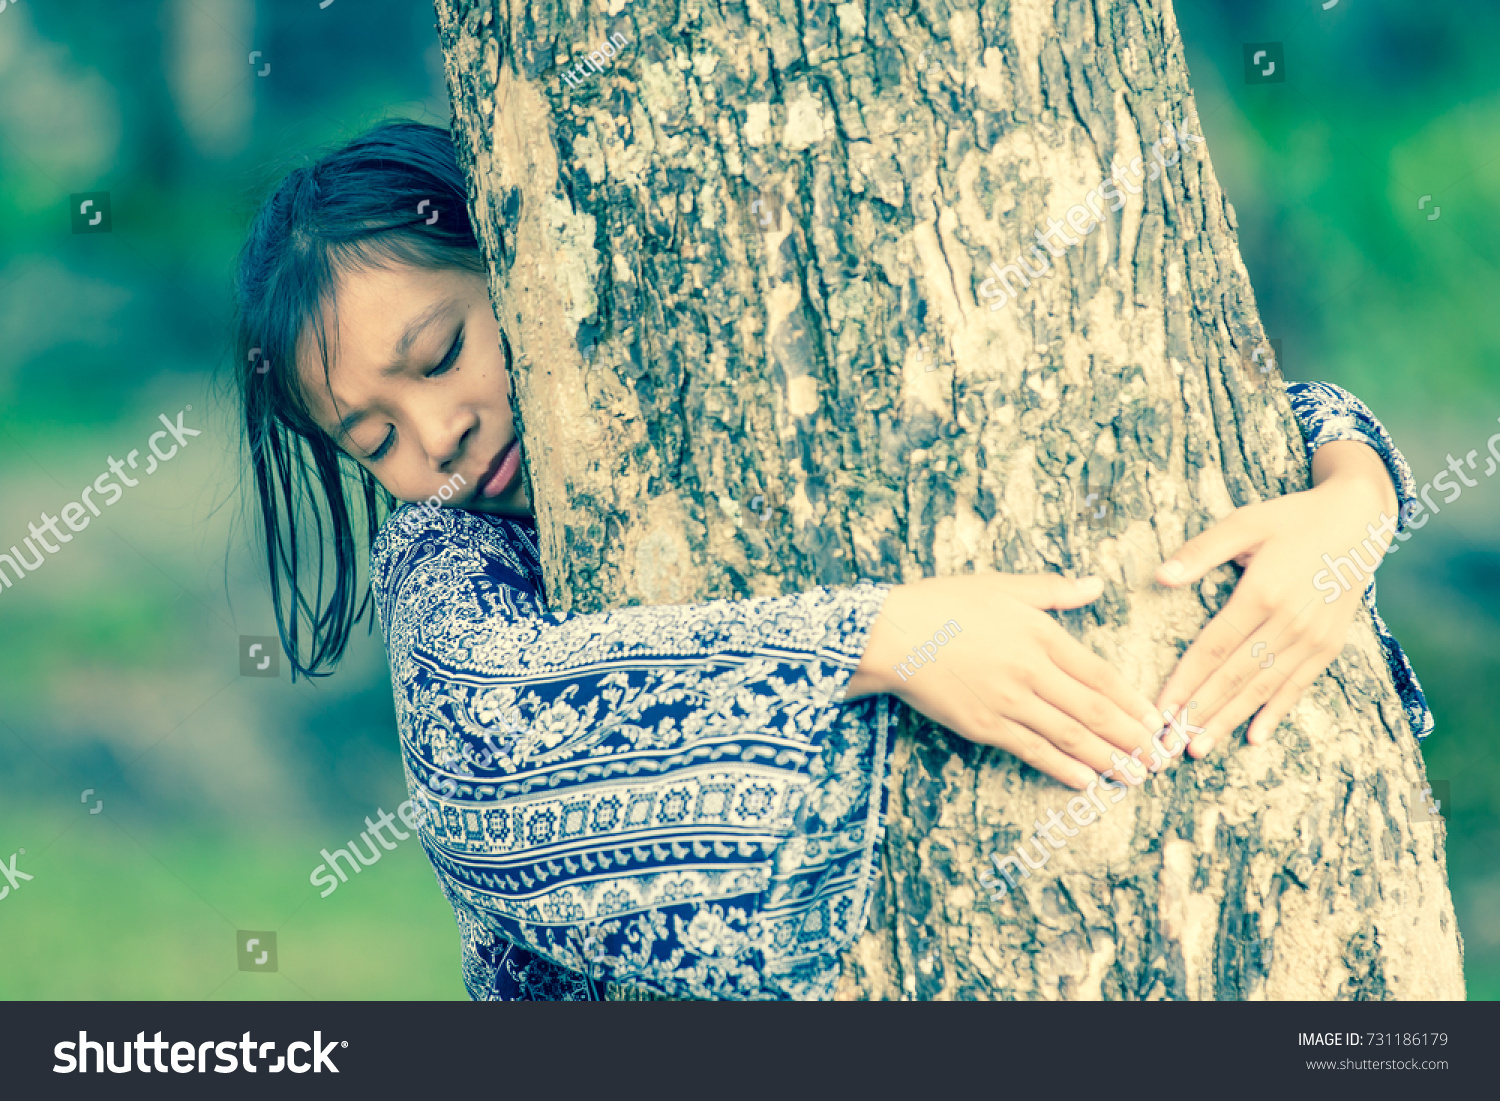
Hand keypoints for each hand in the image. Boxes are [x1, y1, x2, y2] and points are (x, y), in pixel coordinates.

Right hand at [849, 571, 1160, 789]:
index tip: (1154, 720)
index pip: (1099, 673)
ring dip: (1107, 760)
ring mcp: (1007, 702)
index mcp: (1039, 633)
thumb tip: (1095, 584)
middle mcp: (1030, 671)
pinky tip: (1085, 781)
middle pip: (1093, 710)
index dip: (1130, 701)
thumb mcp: (1001, 585)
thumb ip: (1053, 590)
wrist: (889, 635)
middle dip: (1130, 738)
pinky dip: (1062, 768)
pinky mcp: (984, 726)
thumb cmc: (942, 604)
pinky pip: (1032, 751)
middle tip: (1158, 758)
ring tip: (1134, 777)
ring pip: (1069, 736)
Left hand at [1153, 467, 1396, 754]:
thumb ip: (1201, 552)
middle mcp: (1290, 622)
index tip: (1159, 708)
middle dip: (1201, 712)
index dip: (1184, 681)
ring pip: (1264, 688)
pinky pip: (1298, 685)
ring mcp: (1313, 637)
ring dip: (1230, 720)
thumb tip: (1160, 577)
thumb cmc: (1292, 519)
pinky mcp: (1330, 645)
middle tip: (1171, 745)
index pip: (1213, 648)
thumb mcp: (1244, 522)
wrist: (1359, 519)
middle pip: (1235, 676)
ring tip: (1200, 747)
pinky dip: (1275, 712)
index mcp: (1262, 593)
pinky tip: (1254, 737)